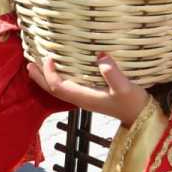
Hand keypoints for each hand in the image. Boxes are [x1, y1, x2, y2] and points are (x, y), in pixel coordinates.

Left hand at [27, 54, 148, 126]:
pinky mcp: (90, 96)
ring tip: (37, 66)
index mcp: (84, 98)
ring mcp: (84, 99)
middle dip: (40, 78)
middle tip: (29, 63)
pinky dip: (58, 79)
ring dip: (46, 79)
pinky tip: (61, 70)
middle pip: (53, 90)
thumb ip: (113, 74)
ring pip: (59, 89)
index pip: (58, 87)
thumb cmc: (134, 102)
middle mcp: (80, 99)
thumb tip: (100, 55)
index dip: (50, 74)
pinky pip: (68, 88)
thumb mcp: (125, 87)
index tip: (49, 58)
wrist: (142, 116)